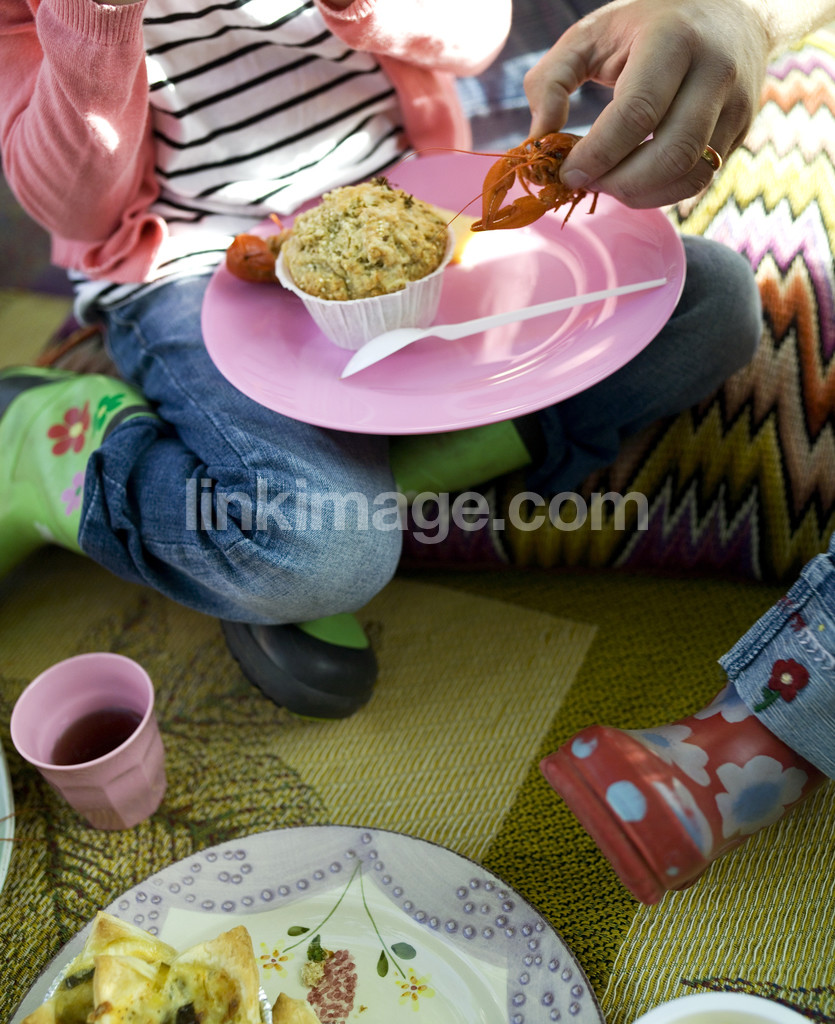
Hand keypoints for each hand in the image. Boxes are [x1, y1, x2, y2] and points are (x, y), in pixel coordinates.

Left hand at [523, 0, 771, 207]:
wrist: (732, 9)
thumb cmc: (646, 25)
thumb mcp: (591, 35)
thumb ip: (550, 80)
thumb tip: (537, 139)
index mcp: (674, 40)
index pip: (637, 113)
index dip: (598, 154)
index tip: (567, 173)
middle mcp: (716, 71)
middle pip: (671, 154)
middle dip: (620, 183)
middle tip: (586, 184)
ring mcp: (737, 105)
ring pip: (691, 175)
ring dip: (641, 194)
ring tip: (608, 185)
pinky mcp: (742, 132)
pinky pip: (700, 180)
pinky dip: (661, 193)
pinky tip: (634, 182)